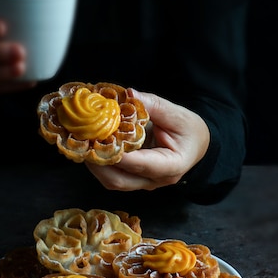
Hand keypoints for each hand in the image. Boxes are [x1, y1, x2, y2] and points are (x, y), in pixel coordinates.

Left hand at [85, 89, 210, 191]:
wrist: (197, 144)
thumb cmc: (190, 130)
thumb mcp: (178, 114)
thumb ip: (153, 105)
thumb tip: (129, 94)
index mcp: (172, 165)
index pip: (141, 164)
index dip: (118, 154)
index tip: (99, 140)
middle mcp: (155, 180)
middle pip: (120, 180)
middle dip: (97, 162)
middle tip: (82, 141)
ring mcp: (143, 183)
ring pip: (112, 180)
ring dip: (94, 163)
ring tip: (81, 142)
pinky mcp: (133, 179)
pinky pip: (113, 174)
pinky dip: (99, 162)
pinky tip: (90, 145)